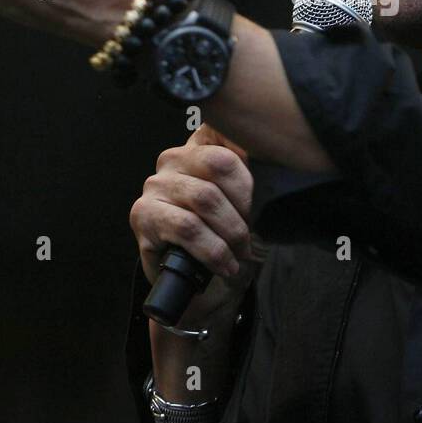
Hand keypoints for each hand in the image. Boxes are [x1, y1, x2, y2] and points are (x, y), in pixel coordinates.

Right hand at [131, 124, 267, 326]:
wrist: (200, 288)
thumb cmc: (227, 239)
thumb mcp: (250, 203)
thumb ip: (258, 174)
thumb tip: (278, 162)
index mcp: (200, 145)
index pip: (230, 133)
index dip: (251, 168)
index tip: (257, 201)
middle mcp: (173, 158)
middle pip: (220, 164)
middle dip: (244, 205)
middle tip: (251, 232)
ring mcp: (155, 185)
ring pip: (205, 197)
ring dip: (231, 231)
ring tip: (239, 252)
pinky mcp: (143, 214)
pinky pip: (187, 227)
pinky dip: (213, 250)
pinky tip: (225, 265)